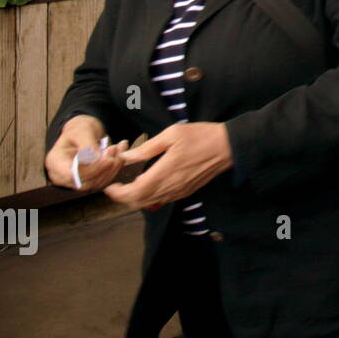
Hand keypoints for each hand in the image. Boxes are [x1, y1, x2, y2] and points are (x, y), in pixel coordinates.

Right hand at [45, 115, 127, 191]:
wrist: (85, 131)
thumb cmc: (79, 129)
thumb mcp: (82, 130)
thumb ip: (87, 144)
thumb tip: (96, 158)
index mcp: (55, 162)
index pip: (72, 175)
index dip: (91, 170)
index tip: (108, 158)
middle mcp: (63, 175)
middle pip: (86, 181)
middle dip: (105, 167)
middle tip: (115, 149)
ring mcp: (77, 180)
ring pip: (98, 182)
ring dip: (113, 166)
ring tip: (119, 147)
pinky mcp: (90, 181)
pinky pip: (105, 180)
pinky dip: (115, 167)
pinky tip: (119, 153)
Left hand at [104, 122, 232, 210]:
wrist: (228, 147)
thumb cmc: (200, 136)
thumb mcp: (172, 134)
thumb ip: (147, 148)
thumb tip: (126, 157)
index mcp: (164, 172)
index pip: (135, 192)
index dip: (118, 193)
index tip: (110, 186)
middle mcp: (171, 187)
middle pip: (140, 202)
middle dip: (123, 198)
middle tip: (115, 187)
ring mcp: (179, 191)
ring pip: (150, 203)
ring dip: (136, 199)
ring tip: (127, 187)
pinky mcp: (186, 192)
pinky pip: (162, 200)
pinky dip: (149, 198)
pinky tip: (147, 186)